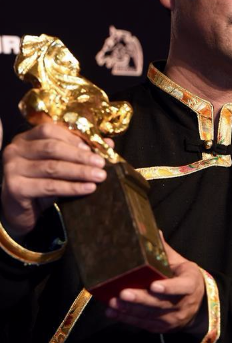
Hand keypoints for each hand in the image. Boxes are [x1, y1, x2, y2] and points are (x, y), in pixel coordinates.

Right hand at [1, 123, 108, 237]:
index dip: (73, 138)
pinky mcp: (15, 188)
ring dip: (80, 171)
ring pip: (53, 167)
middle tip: (101, 163)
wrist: (21, 211)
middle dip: (81, 156)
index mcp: (26, 138)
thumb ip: (79, 151)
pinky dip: (72, 187)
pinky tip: (88, 188)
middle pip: (53, 148)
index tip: (94, 148)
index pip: (50, 130)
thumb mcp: (59, 164)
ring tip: (100, 176)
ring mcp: (12, 168)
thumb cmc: (41, 183)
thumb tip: (109, 143)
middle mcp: (15, 149)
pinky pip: (49, 186)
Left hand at [105, 234, 206, 335]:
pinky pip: (143, 324)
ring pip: (150, 315)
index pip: (181, 287)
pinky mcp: (162, 327)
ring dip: (129, 310)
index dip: (168, 288)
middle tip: (123, 293)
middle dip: (140, 299)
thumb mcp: (181, 263)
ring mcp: (173, 318)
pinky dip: (127, 318)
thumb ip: (165, 251)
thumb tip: (154, 231)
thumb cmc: (185, 277)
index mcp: (191, 284)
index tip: (153, 286)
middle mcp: (183, 304)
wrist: (198, 304)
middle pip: (160, 303)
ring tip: (113, 302)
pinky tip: (113, 312)